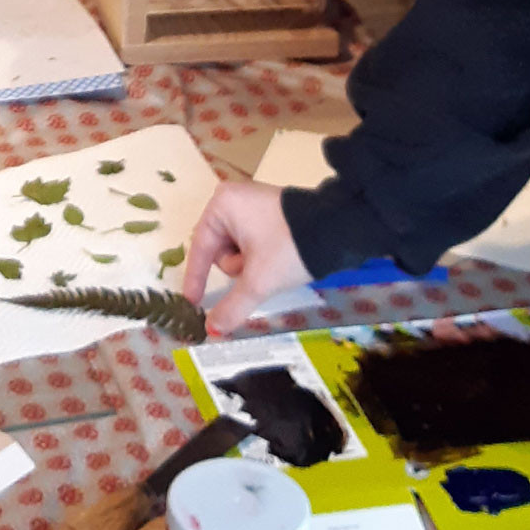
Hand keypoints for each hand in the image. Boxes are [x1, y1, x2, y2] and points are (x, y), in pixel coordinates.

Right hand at [183, 176, 312, 333]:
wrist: (339, 229)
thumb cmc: (288, 247)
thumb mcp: (258, 281)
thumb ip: (232, 307)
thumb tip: (212, 330)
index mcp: (221, 205)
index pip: (201, 249)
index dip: (196, 280)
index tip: (191, 303)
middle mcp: (233, 199)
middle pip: (220, 250)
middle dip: (238, 269)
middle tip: (258, 273)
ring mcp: (253, 204)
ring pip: (238, 249)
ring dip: (251, 265)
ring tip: (274, 263)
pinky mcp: (270, 212)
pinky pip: (253, 242)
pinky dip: (261, 257)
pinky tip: (279, 259)